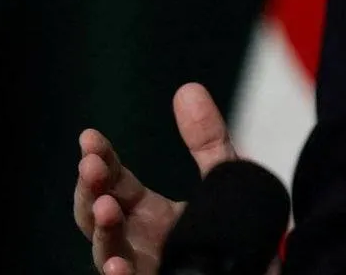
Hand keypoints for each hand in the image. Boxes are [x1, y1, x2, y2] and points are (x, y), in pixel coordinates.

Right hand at [74, 82, 238, 274]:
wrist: (255, 273)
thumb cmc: (230, 233)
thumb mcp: (222, 179)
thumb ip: (207, 141)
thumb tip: (189, 88)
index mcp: (145, 212)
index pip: (112, 180)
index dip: (101, 159)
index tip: (90, 137)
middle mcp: (137, 242)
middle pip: (97, 216)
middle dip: (90, 190)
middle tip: (90, 166)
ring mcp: (143, 269)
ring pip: (108, 254)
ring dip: (102, 233)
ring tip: (106, 208)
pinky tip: (119, 268)